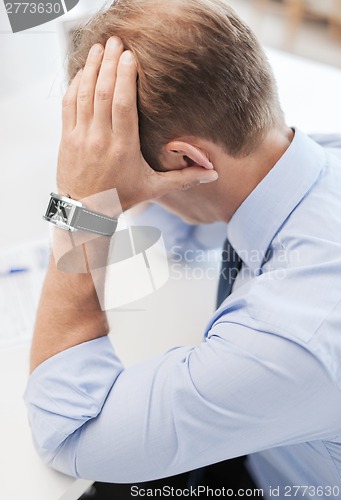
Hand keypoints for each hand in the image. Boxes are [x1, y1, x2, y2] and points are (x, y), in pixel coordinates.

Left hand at [57, 37, 217, 212]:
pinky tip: (83, 70)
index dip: (125, 78)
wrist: (85, 211)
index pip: (122, 106)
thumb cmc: (121, 198)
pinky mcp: (66, 138)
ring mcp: (80, 137)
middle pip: (103, 93)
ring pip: (84, 95)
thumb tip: (214, 174)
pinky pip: (68, 104)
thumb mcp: (154, 189)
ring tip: (101, 48)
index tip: (130, 57)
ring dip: (91, 68)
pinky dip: (75, 84)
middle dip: (109, 64)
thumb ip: (184, 179)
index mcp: (123, 148)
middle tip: (117, 41)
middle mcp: (100, 139)